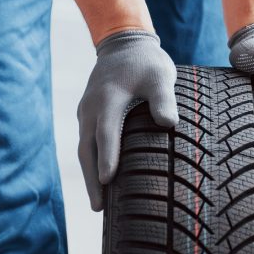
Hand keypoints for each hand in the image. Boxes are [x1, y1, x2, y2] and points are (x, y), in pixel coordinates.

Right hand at [77, 30, 178, 210]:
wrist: (123, 45)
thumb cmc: (146, 63)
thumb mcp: (160, 76)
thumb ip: (163, 99)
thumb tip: (169, 125)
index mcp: (108, 99)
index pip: (106, 132)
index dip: (108, 157)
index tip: (107, 180)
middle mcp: (91, 108)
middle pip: (87, 148)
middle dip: (91, 179)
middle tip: (98, 208)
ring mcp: (86, 111)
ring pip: (84, 148)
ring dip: (89, 174)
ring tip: (98, 202)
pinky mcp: (88, 114)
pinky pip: (86, 141)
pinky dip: (90, 161)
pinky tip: (99, 177)